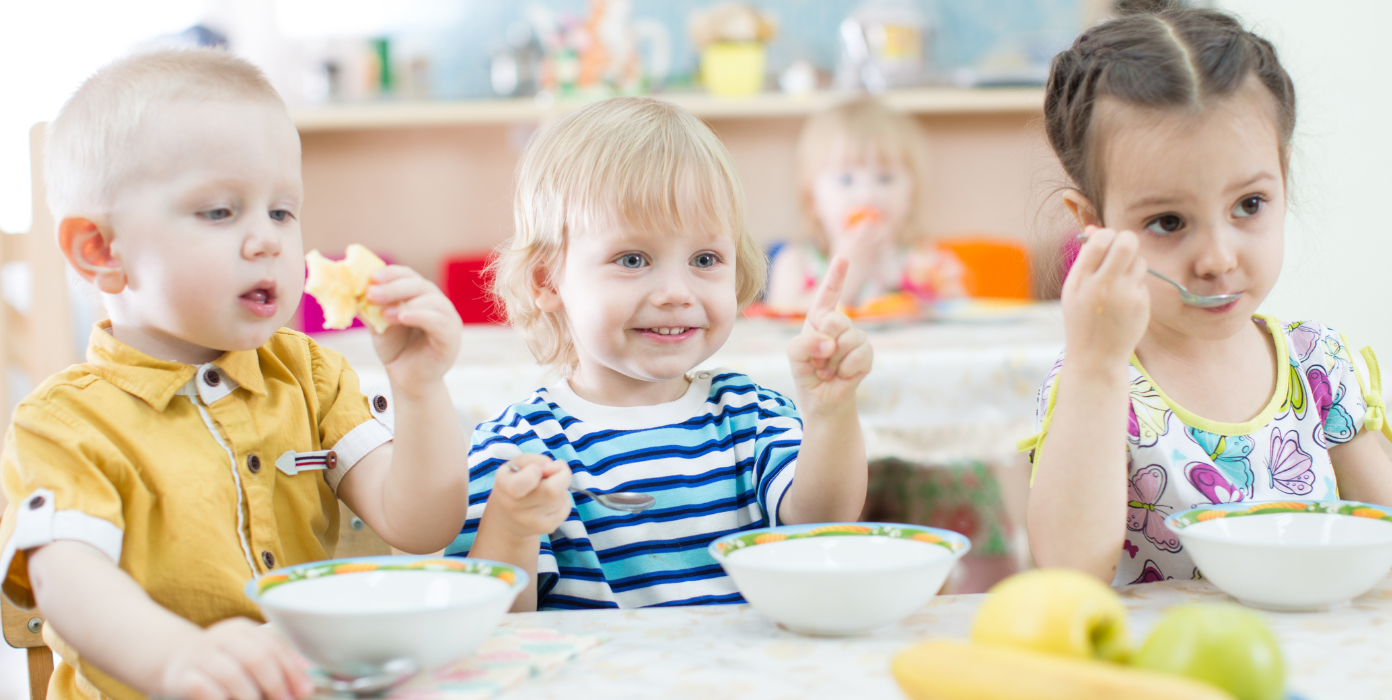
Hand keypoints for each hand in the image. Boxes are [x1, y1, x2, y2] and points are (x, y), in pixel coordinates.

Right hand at [162, 618, 313, 699]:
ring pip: (232, 675)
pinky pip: (206, 690)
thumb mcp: (247, 657)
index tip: (305, 690)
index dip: (292, 670)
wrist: (176, 664)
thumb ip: (276, 665)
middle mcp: (220, 637)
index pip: (273, 646)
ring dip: (251, 696)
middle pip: (256, 658)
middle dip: (275, 684)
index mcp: (241, 629)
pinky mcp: (182, 677)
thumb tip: (305, 683)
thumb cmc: (223, 665)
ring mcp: (200, 656)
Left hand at [366, 265, 462, 392]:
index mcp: (420, 295)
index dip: (391, 273)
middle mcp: (437, 302)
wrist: (408, 380)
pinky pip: (438, 320)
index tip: (372, 277)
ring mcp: (447, 318)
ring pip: (431, 300)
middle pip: (419, 284)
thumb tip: (349, 290)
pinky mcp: (452, 336)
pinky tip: (403, 318)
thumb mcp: (378, 325)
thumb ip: (370, 308)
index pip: (408, 275)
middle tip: (371, 293)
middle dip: (393, 287)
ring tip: (384, 313)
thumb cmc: (396, 349)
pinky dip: (420, 316)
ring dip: (405, 302)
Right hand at [484, 453, 572, 538]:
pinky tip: (550, 500)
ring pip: (562, 497)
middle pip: (552, 491)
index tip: (536, 469)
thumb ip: (536, 460)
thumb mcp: (518, 464)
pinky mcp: (546, 528)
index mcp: (506, 486)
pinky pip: (566, 508)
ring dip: (561, 487)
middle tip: (556, 470)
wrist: (507, 519)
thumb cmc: (515, 482)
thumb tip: (557, 468)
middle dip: (562, 474)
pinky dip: (563, 499)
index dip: (537, 470)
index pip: (527, 480)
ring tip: (548, 487)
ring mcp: (531, 521)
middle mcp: (516, 507)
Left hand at [787, 256, 872, 415]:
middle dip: (824, 341)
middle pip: (836, 319)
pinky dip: (845, 369)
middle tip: (819, 358)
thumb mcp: (794, 354)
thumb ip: (806, 343)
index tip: (842, 258)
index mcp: (819, 318)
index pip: (828, 294)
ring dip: (833, 360)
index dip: (836, 276)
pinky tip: (841, 375)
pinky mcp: (867, 355)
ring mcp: (856, 338)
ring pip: (848, 340)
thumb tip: (830, 343)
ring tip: (828, 369)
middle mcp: (840, 324)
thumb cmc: (806, 371)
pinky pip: (858, 356)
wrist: (820, 399)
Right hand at [1063, 226, 1148, 364]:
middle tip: (1123, 248)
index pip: (1101, 240)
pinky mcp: (1141, 304)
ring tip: (1120, 281)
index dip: (1107, 235)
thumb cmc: (1082, 319)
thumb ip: (1084, 260)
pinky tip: (1124, 303)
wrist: (1096, 357)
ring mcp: (1125, 295)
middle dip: (1127, 240)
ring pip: (1140, 261)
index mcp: (1082, 280)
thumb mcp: (1073, 289)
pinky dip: (1136, 286)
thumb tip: (1094, 230)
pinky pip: (1143, 282)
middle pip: (1127, 243)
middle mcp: (1104, 285)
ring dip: (1133, 264)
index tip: (1106, 243)